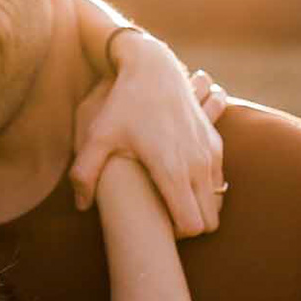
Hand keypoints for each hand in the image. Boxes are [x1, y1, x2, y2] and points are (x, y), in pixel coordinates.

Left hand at [69, 32, 227, 236]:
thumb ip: (85, 173)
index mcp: (172, 170)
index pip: (191, 226)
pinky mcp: (215, 141)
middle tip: (163, 217)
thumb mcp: (98, 136)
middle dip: (190, 226)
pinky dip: (204, 186)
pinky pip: (219, 180)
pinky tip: (180, 179)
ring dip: (199, 205)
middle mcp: (197, 164)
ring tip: (169, 199)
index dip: (175, 233)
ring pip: (217, 201)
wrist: (154, 67)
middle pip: (209, 221)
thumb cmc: (123, 103)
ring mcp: (210, 152)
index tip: (157, 225)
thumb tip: (81, 205)